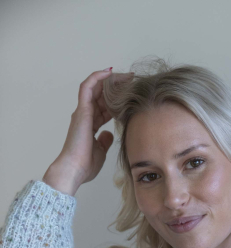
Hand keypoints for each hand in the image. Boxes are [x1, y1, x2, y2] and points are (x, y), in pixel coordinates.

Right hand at [43, 68, 133, 194]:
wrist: (75, 169)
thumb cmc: (85, 164)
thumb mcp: (100, 150)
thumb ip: (104, 140)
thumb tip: (109, 134)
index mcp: (90, 125)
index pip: (104, 107)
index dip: (117, 100)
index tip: (131, 95)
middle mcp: (85, 115)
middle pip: (101, 95)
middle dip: (116, 86)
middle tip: (132, 81)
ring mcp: (82, 112)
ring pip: (95, 87)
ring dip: (110, 79)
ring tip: (125, 76)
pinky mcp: (82, 110)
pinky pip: (87, 87)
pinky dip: (97, 77)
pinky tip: (110, 73)